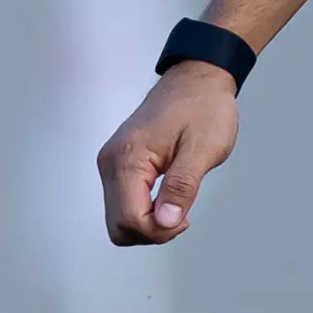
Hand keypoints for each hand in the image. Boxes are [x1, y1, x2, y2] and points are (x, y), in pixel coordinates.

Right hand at [97, 62, 240, 244]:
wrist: (196, 81)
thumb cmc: (203, 108)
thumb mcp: (203, 150)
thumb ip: (182, 187)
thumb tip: (166, 222)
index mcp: (127, 159)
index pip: (129, 220)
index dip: (160, 231)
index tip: (186, 217)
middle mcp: (109, 163)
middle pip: (118, 226)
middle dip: (152, 231)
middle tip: (182, 212)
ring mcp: (111, 164)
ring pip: (119, 219)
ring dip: (149, 223)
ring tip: (178, 203)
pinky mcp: (118, 165)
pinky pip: (123, 204)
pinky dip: (145, 211)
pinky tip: (168, 199)